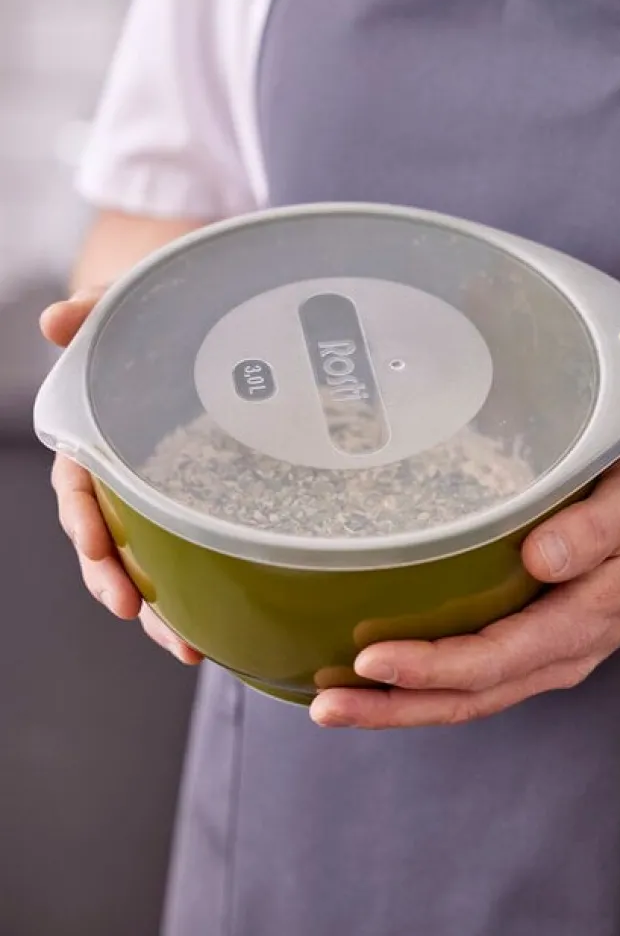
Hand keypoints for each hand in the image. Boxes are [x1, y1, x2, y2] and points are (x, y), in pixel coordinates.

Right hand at [40, 289, 201, 664]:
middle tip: (148, 621)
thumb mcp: (115, 310)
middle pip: (110, 546)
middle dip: (123, 587)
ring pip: (148, 561)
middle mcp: (117, 479)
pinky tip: (226, 615)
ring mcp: (152, 496)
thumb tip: (55, 318)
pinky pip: (189, 546)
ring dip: (164, 606)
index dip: (86, 529)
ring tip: (192, 647)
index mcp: (91, 444)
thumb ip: (88, 314)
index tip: (101, 560)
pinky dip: (201, 583)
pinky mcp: (191, 500)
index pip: (78, 495)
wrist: (173, 326)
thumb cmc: (138, 324)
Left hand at [310, 451, 619, 728]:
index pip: (489, 659)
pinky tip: (383, 677)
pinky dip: (424, 687)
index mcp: (576, 625)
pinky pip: (474, 679)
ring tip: (333, 703)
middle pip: (464, 697)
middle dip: (392, 707)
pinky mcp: (534, 644)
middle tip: (325, 705)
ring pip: (465, 697)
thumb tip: (537, 557)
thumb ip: (590, 531)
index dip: (427, 666)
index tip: (369, 660)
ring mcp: (545, 656)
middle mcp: (556, 655)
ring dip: (399, 706)